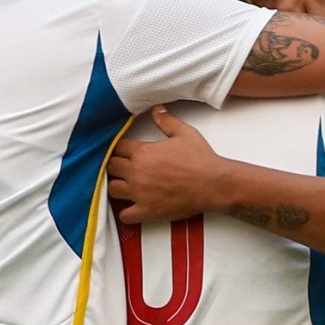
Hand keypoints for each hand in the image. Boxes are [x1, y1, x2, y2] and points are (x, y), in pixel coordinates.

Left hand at [106, 107, 228, 223]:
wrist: (213, 184)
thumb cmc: (200, 159)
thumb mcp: (184, 133)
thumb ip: (166, 121)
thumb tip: (156, 109)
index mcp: (143, 152)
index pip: (117, 147)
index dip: (120, 148)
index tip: (125, 151)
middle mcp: (137, 172)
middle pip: (110, 167)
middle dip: (115, 165)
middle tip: (124, 167)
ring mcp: (140, 193)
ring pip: (112, 189)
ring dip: (117, 186)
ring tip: (126, 185)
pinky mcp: (146, 211)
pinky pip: (124, 215)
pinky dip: (126, 212)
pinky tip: (132, 207)